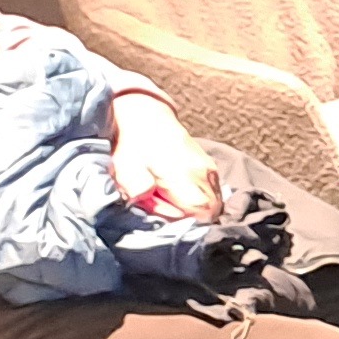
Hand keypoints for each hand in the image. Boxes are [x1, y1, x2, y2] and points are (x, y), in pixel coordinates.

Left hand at [107, 91, 222, 220]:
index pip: (203, 214)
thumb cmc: (130, 145)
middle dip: (189, 219)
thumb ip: (137, 187)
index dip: (184, 224)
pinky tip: (176, 193)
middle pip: (212, 211)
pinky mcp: (209, 165)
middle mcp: (206, 172)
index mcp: (187, 175)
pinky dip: (197, 199)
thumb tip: (149, 200)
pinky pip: (212, 192)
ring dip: (194, 210)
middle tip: (163, 211)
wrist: (142, 114)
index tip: (162, 219)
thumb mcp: (124, 167)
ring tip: (167, 201)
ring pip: (214, 203)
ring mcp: (210, 168)